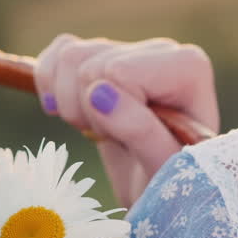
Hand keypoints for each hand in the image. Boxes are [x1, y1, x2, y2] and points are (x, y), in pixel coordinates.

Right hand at [34, 35, 218, 206]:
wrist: (157, 187)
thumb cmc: (169, 183)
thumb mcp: (161, 169)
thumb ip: (140, 131)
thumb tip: (99, 93)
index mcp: (187, 67)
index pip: (116, 71)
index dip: (110, 113)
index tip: (131, 141)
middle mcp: (162, 50)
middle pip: (87, 63)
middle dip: (89, 111)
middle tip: (115, 139)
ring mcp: (130, 50)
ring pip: (69, 54)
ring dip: (71, 103)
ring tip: (101, 128)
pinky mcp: (103, 55)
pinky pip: (60, 50)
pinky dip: (51, 83)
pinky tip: (71, 111)